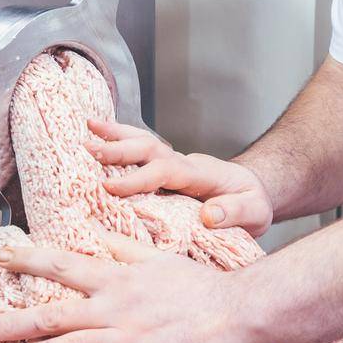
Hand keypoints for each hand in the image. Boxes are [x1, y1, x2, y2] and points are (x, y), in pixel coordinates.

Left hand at [0, 233, 253, 342]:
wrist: (240, 312)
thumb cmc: (202, 287)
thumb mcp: (159, 259)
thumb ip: (122, 247)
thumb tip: (93, 227)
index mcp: (119, 278)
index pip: (65, 264)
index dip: (29, 259)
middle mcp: (116, 307)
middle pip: (53, 314)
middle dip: (12, 321)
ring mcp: (128, 338)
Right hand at [86, 117, 274, 237]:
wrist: (254, 192)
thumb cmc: (253, 204)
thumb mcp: (255, 213)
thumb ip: (235, 213)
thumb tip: (209, 215)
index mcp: (202, 175)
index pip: (166, 172)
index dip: (139, 179)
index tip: (112, 188)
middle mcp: (184, 164)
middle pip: (149, 149)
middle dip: (119, 149)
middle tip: (89, 150)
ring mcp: (173, 163)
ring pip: (143, 143)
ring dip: (116, 135)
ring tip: (87, 127)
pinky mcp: (165, 170)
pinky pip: (141, 153)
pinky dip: (119, 140)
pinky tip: (98, 135)